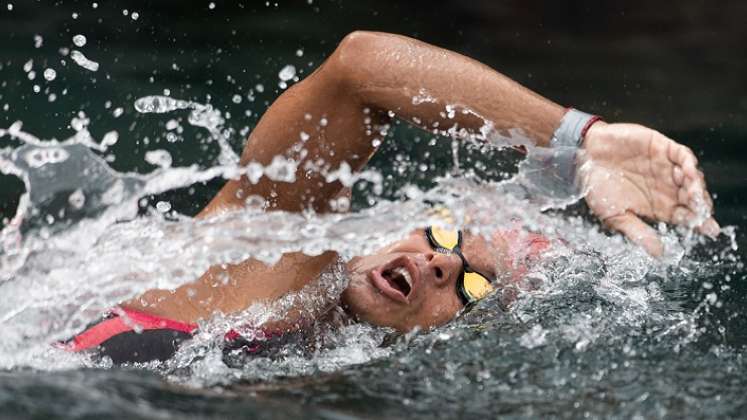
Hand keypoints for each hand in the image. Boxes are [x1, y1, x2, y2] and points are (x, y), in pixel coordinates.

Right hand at [580, 122, 718, 255]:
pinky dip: (688, 163)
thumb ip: (638, 232)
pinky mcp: (660, 147)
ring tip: (696, 195)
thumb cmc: (595, 188)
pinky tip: (688, 173)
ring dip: (697, 186)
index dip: (699, 222)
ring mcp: (664, 167)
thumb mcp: (615, 216)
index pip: (685, 215)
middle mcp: (665, 187)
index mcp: (657, 205)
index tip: (709, 230)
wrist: (580, 158)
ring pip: (691, 176)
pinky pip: (681, 155)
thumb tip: (659, 254)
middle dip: (700, 205)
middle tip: (701, 211)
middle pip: (693, 197)